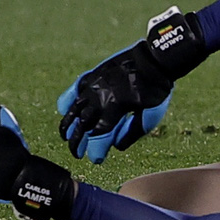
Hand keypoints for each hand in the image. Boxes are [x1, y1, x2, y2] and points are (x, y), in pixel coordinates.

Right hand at [56, 8, 207, 162]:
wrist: (155, 59)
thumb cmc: (157, 89)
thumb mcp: (150, 116)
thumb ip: (132, 133)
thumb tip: (115, 146)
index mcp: (114, 107)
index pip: (99, 135)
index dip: (96, 150)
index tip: (96, 160)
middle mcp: (100, 96)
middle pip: (83, 125)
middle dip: (78, 142)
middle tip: (77, 154)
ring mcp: (94, 84)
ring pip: (75, 109)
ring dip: (69, 125)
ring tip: (66, 137)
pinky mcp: (94, 74)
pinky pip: (75, 89)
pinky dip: (67, 100)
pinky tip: (63, 110)